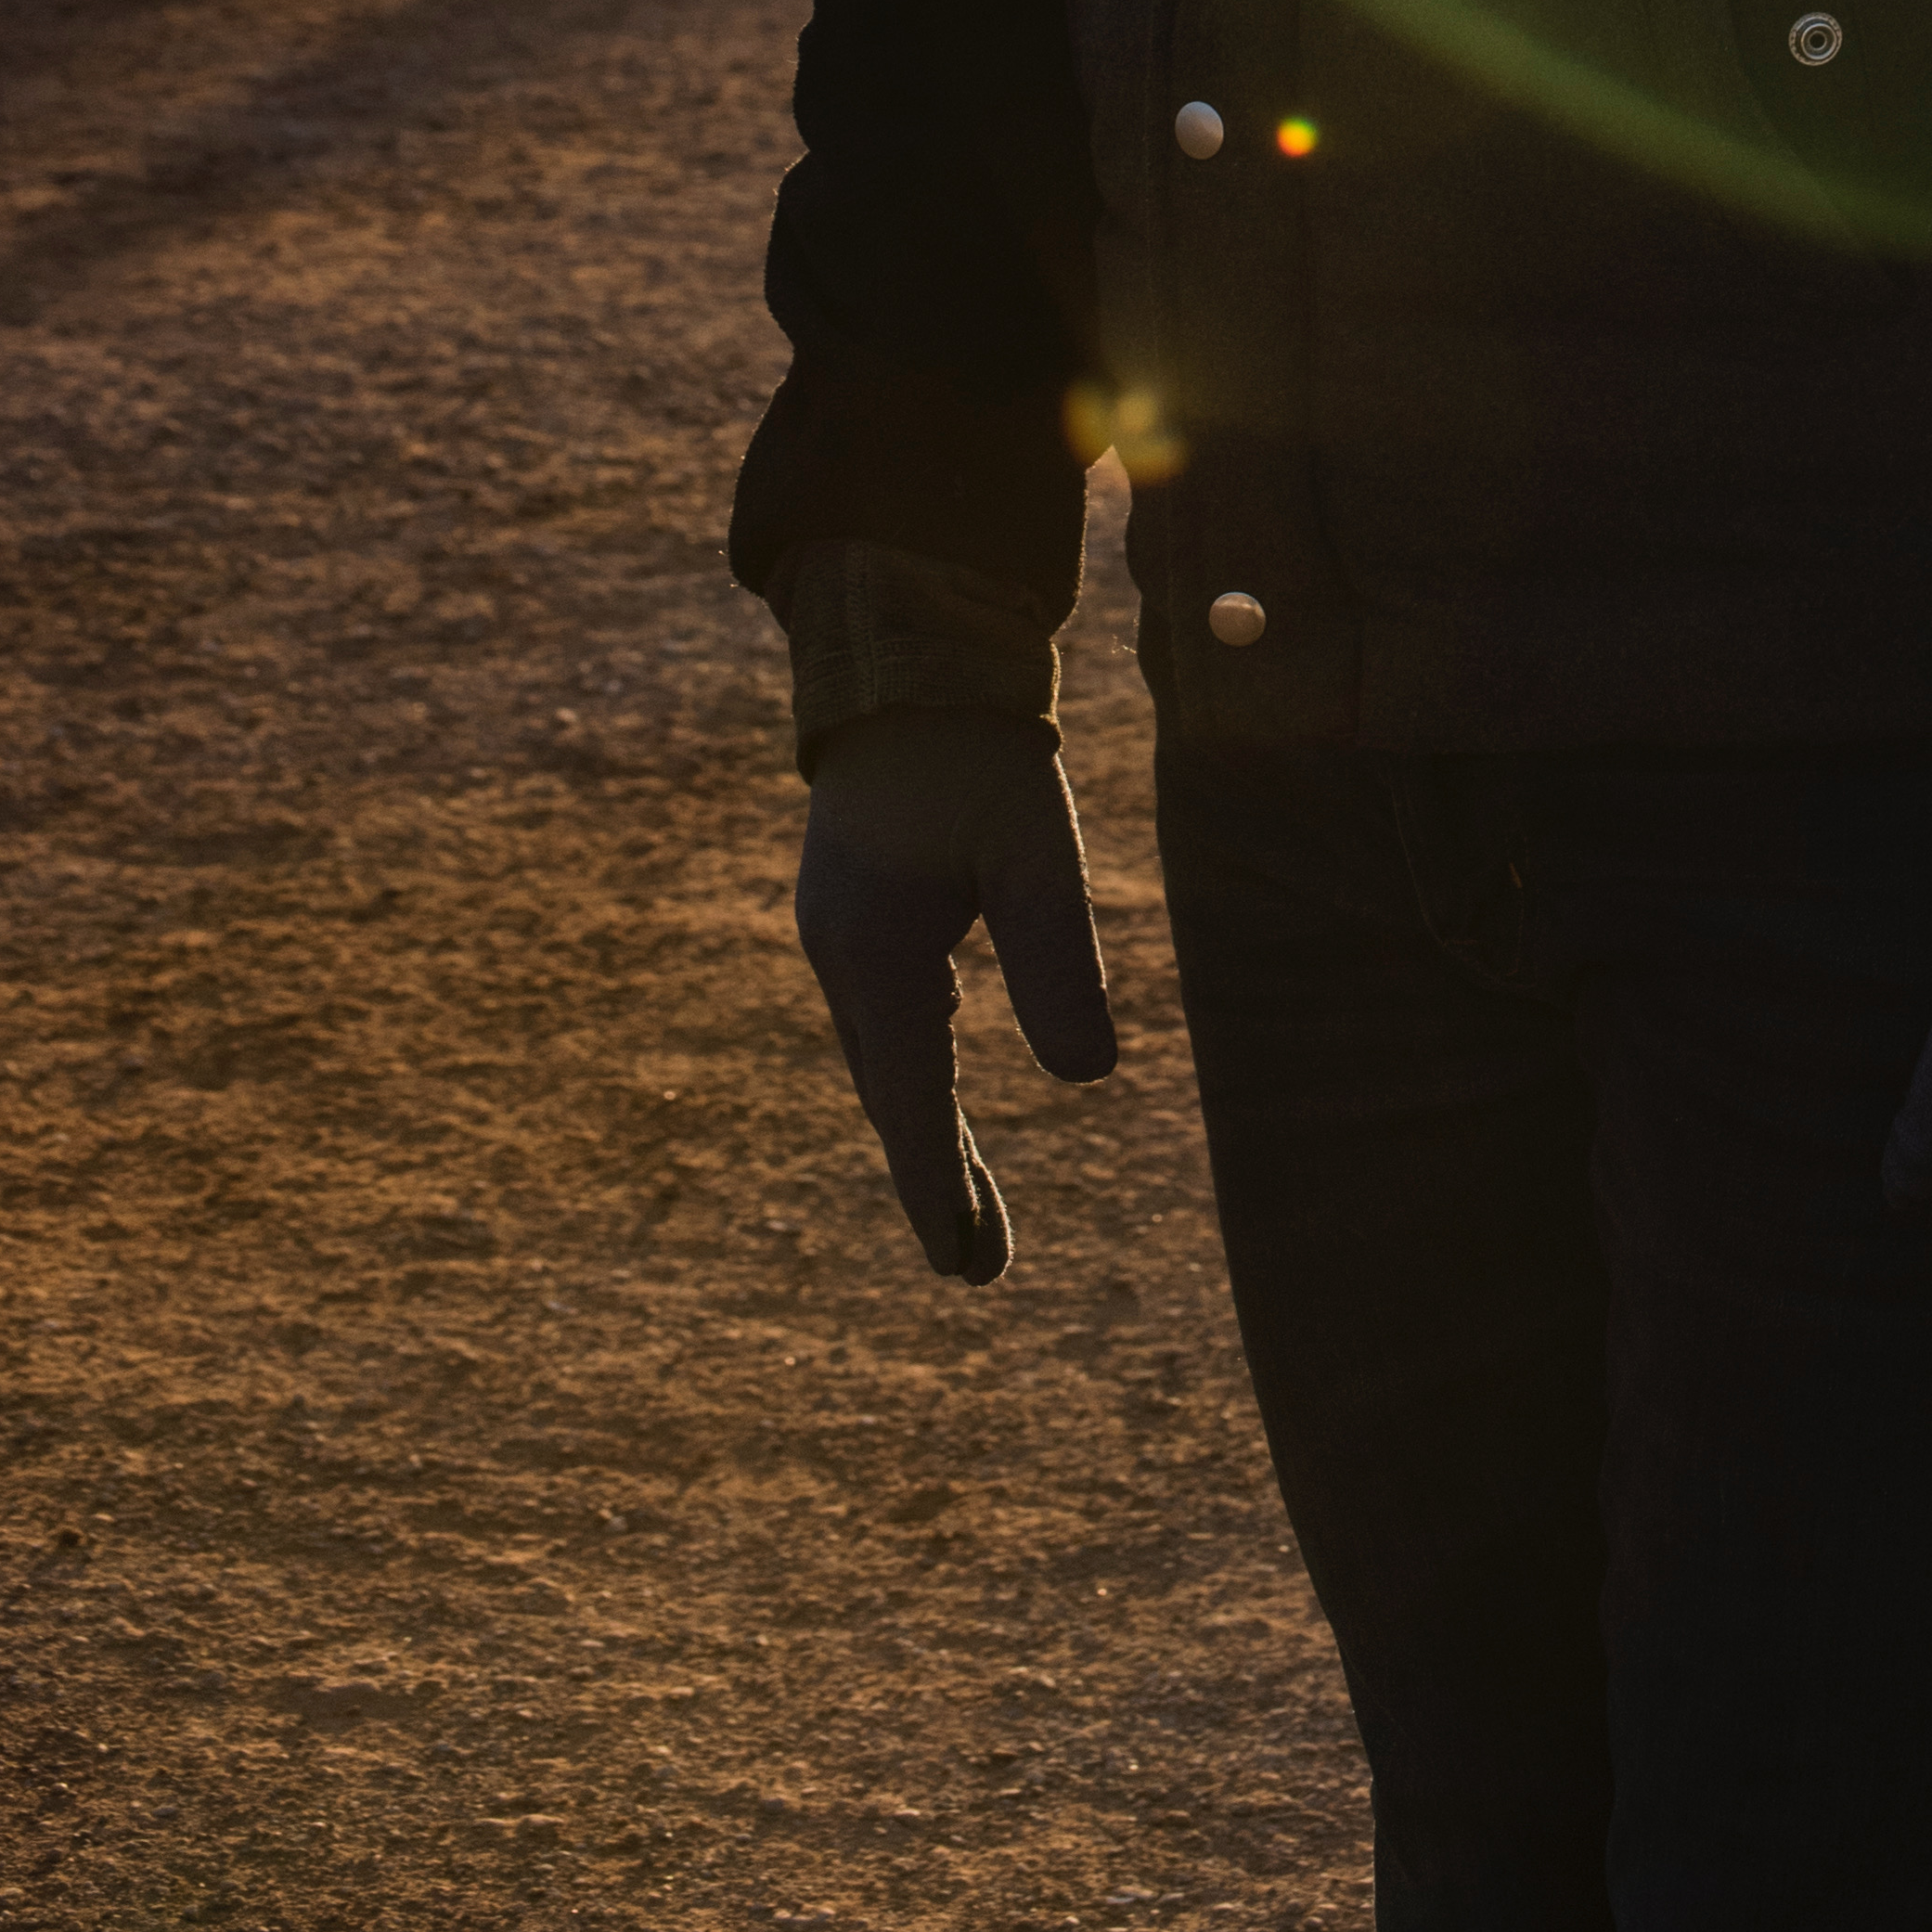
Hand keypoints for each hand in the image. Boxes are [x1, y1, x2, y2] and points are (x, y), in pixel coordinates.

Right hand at [796, 709, 1116, 1283]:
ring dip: (924, 1132)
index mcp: (874, 953)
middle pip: (892, 1093)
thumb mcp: (1035, 852)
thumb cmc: (979, 752)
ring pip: (887, 1059)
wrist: (912, 660)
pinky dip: (915, 1073)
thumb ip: (1058, 958)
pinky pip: (888, 1017)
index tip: (963, 1267)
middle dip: (935, 1181)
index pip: (910, 1099)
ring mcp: (843, 933)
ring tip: (969, 1217)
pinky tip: (936, 1101)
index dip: (940, 1187)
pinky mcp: (861, 911)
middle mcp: (842, 954)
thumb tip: (1089, 1077)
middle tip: (975, 1271)